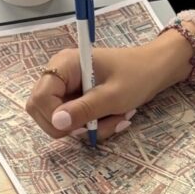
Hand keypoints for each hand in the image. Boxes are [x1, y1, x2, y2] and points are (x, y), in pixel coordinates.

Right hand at [24, 31, 191, 140]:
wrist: (155, 69)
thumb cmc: (137, 75)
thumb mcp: (113, 96)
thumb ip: (84, 110)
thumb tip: (57, 124)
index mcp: (64, 65)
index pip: (39, 99)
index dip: (54, 118)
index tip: (81, 125)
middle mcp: (59, 75)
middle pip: (43, 112)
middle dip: (73, 126)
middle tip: (99, 124)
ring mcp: (67, 87)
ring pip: (61, 121)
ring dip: (89, 128)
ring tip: (116, 118)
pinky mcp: (76, 98)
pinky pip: (75, 121)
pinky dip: (93, 126)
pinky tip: (114, 117)